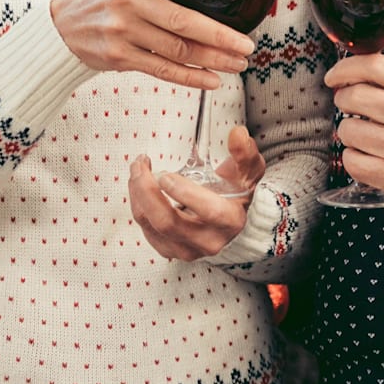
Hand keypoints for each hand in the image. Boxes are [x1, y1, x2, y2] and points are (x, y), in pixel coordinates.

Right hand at [50, 0, 254, 90]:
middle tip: (247, 46)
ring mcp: (122, 31)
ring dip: (213, 59)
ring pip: (177, 50)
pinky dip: (191, 77)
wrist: (62, 25)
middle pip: (182, 22)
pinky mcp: (120, 57)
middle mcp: (127, 0)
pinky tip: (212, 80)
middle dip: (220, 37)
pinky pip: (163, 69)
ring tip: (238, 63)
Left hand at [129, 129, 266, 259]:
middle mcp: (208, 241)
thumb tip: (237, 134)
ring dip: (137, 194)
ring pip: (151, 225)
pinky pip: (144, 228)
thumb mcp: (246, 171)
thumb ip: (243, 152)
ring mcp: (186, 249)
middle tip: (140, 165)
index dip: (184, 193)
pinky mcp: (168, 249)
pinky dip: (137, 205)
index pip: (208, 211)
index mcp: (229, 221)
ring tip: (137, 169)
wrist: (227, 221)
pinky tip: (139, 186)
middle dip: (147, 191)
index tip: (165, 175)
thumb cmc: (234, 193)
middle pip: (168, 222)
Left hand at [326, 54, 383, 220]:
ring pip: (349, 130)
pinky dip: (354, 158)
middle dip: (345, 99)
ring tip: (366, 134)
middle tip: (351, 105)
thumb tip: (369, 77)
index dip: (346, 68)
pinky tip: (367, 155)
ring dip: (351, 130)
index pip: (375, 67)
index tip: (336, 76)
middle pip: (354, 96)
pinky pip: (353, 162)